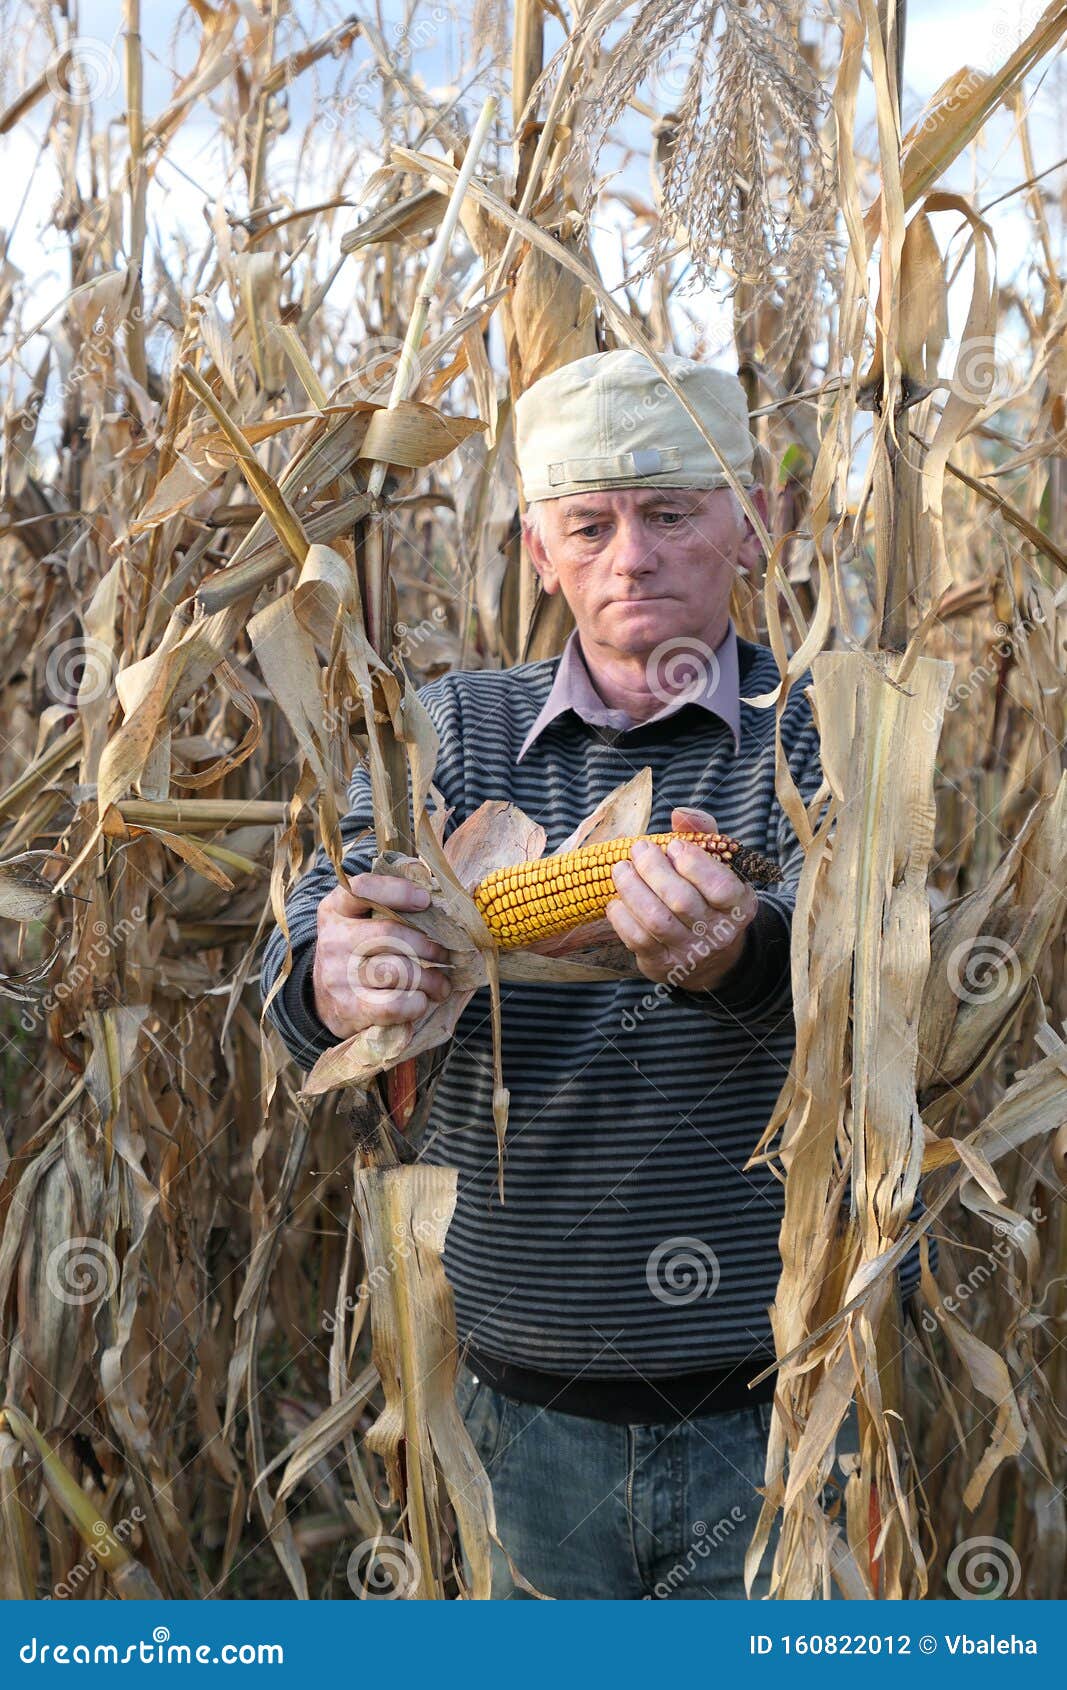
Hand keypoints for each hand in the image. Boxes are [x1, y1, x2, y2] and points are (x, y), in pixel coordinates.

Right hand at [312, 871, 452, 1038]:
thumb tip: (438, 899)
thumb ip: (390, 907)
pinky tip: (421, 1002)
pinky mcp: (347, 1009)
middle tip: (446, 956)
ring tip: (441, 985)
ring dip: (430, 980)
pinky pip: (393, 1004)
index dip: (398, 891)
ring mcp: (337, 976)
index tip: (425, 900)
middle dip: (428, 946)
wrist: (325, 1001)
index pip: (362, 889)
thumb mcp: (360, 922)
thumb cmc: (358, 953)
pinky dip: (415, 1004)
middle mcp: (333, 940)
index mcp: (336, 909)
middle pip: (389, 934)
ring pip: (397, 971)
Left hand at [604, 806, 759, 991]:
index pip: (720, 887)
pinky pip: (637, 939)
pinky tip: (616, 900)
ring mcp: (690, 952)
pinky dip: (621, 917)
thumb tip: (679, 814)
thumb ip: (703, 834)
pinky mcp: (663, 965)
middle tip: (638, 849)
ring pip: (657, 920)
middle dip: (653, 869)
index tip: (673, 846)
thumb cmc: (709, 897)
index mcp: (740, 905)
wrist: (710, 955)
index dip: (693, 864)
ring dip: (632, 889)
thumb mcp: (718, 865)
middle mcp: (718, 932)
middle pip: (681, 900)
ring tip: (621, 869)